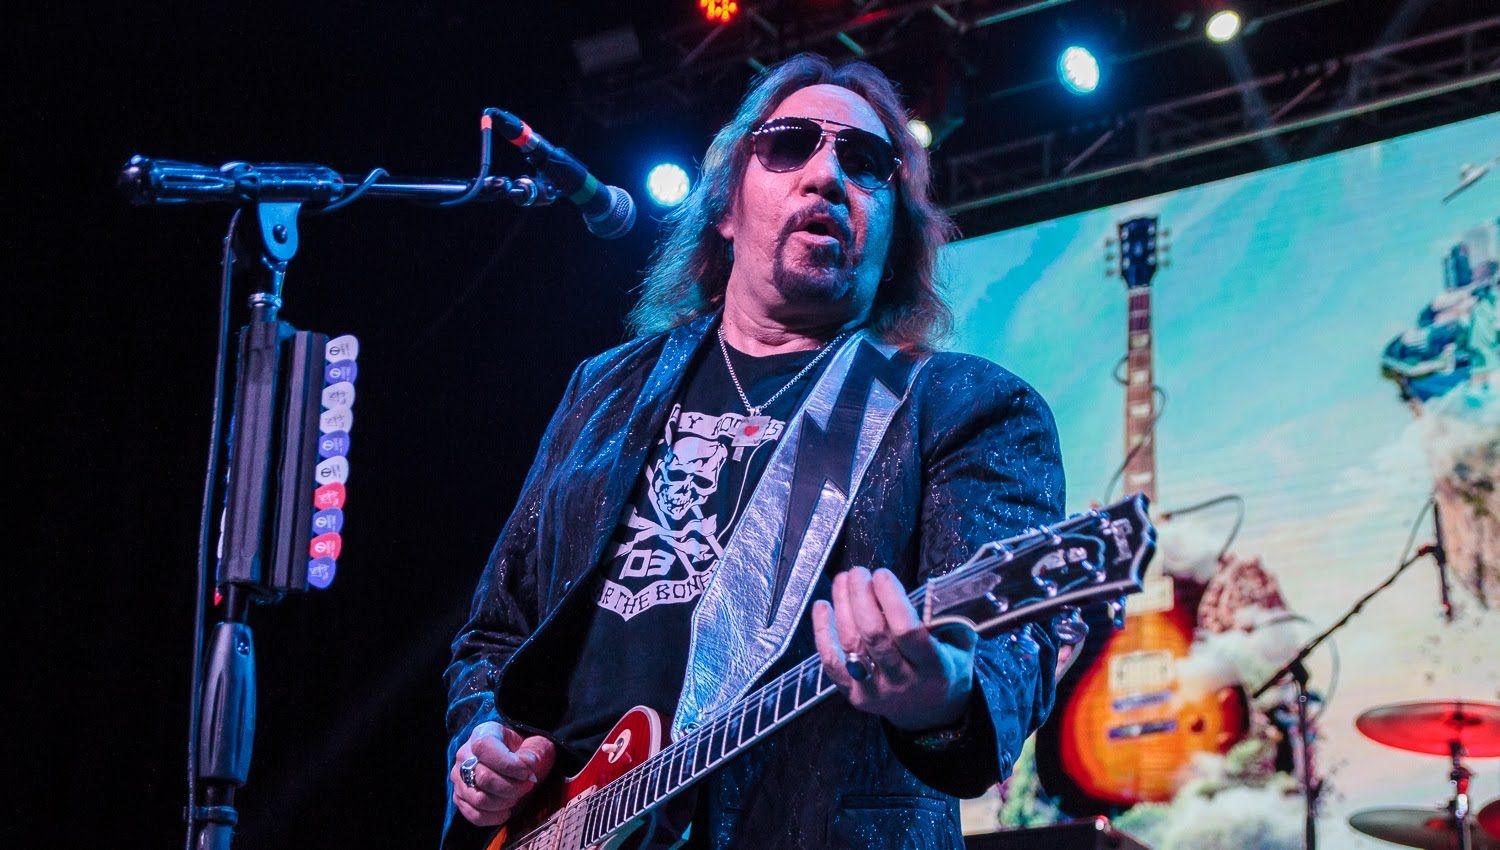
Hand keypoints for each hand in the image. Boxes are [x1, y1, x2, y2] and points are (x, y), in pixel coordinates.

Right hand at [451, 721, 555, 827]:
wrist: (516, 762)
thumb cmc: (525, 751)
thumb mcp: (535, 744)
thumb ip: (533, 751)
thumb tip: (528, 763)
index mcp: (483, 734)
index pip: (485, 748)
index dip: (509, 765)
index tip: (529, 774)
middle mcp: (464, 754)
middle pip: (483, 778)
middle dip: (511, 787)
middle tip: (527, 786)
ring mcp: (459, 778)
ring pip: (478, 799)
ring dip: (504, 803)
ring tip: (517, 796)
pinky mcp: (460, 798)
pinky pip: (474, 815)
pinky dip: (494, 817)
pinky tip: (507, 810)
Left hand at [812, 567, 977, 730]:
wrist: (933, 714)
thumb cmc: (947, 668)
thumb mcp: (962, 644)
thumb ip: (951, 616)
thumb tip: (930, 584)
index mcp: (933, 667)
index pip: (907, 630)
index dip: (891, 599)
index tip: (883, 574)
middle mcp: (902, 681)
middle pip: (873, 635)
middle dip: (861, 597)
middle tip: (858, 572)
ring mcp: (875, 691)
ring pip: (850, 645)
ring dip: (842, 606)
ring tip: (842, 579)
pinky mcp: (854, 695)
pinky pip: (832, 663)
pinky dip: (822, 633)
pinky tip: (822, 606)